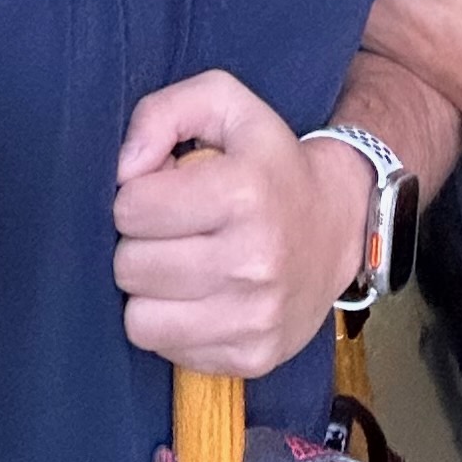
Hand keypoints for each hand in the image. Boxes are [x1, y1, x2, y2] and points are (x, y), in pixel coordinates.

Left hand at [112, 70, 363, 376]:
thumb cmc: (268, 164)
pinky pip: (168, 350)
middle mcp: (254, 260)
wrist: (338, 226)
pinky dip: (172, 326)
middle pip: (130, 266)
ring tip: (179, 267)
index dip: (136, 196)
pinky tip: (199, 299)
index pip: (131, 208)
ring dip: (149, 292)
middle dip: (139, 244)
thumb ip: (163, 112)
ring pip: (140, 319)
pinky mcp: (254, 356)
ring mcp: (256, 316)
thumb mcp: (226, 106)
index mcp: (243, 192)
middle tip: (171, 232)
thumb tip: (123, 169)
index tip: (164, 193)